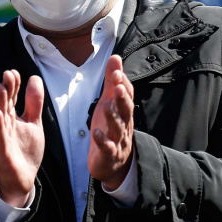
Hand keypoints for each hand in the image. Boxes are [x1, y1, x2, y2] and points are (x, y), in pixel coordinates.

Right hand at [0, 70, 44, 206]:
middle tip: (7, 74)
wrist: (21, 179)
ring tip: (1, 87)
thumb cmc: (24, 150)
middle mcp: (1, 125)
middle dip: (5, 89)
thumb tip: (34, 78)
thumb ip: (34, 102)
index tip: (14, 72)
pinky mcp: (1, 152)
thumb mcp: (34, 123)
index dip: (12, 85)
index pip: (10, 97)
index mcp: (9, 117)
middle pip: (3, 104)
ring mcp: (0, 138)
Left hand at [88, 55, 133, 189]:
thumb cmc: (110, 129)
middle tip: (117, 86)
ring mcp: (118, 140)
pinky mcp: (109, 153)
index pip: (126, 95)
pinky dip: (102, 140)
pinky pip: (107, 147)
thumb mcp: (109, 103)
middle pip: (126, 110)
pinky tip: (95, 132)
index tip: (116, 71)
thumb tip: (115, 57)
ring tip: (106, 107)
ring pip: (118, 128)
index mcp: (123, 111)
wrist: (114, 164)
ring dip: (112, 117)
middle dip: (122, 98)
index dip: (122, 83)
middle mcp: (124, 124)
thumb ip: (111, 82)